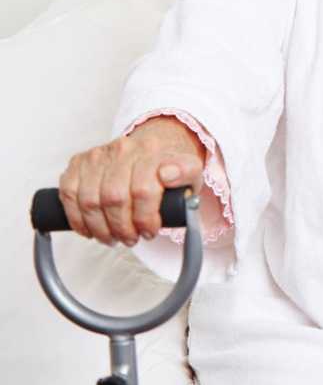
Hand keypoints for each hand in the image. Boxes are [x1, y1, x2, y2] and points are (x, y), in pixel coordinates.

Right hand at [57, 117, 205, 245]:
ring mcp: (99, 154)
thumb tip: (168, 174)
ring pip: (90, 200)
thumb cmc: (170, 167)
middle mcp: (123, 148)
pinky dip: (77, 218)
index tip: (149, 231)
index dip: (145, 218)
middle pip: (114, 198)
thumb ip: (187, 173)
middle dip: (122, 228)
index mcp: (152, 151)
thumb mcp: (190, 172)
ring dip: (100, 228)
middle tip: (130, 238)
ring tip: (112, 237)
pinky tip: (90, 230)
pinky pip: (69, 194)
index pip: (143, 190)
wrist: (154, 146)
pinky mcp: (79, 162)